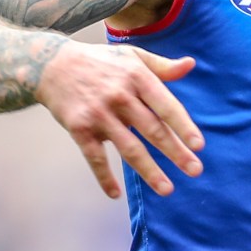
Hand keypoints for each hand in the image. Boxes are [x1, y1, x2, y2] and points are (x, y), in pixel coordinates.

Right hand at [35, 42, 204, 197]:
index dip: (183, 126)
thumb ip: (162, 66)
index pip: (166, 105)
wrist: (52, 65)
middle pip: (153, 130)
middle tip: (195, 171)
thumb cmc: (100, 62)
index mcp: (137, 77)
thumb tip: (191, 65)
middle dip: (176, 153)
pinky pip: (95, 158)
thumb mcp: (132, 56)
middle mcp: (120, 96)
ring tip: (167, 189)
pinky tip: (115, 194)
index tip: (199, 146)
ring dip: (149, 171)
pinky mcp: (79, 129)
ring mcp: (99, 114)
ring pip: (129, 148)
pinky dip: (104, 177)